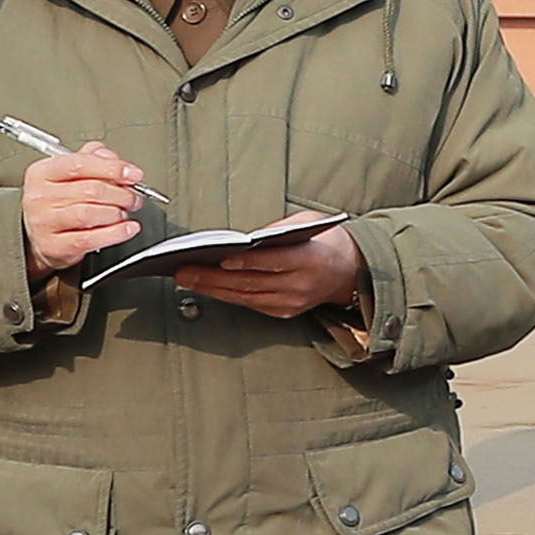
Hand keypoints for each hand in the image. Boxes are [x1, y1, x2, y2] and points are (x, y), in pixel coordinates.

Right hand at [21, 144, 146, 275]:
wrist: (41, 238)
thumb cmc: (59, 203)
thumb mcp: (71, 175)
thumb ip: (93, 158)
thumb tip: (111, 157)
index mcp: (42, 173)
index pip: (80, 164)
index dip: (113, 168)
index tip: (134, 174)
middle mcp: (39, 197)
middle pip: (91, 190)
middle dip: (122, 194)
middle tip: (134, 198)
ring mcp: (44, 223)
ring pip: (90, 214)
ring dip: (118, 213)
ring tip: (125, 212)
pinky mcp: (54, 246)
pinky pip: (91, 239)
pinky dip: (116, 233)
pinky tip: (127, 228)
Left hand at [195, 219, 364, 319]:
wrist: (350, 271)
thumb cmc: (326, 242)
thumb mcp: (308, 222)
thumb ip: (278, 229)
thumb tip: (241, 239)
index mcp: (310, 260)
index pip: (272, 262)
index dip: (244, 262)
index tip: (220, 258)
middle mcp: (301, 286)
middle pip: (249, 283)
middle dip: (212, 277)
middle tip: (184, 270)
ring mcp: (292, 303)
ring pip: (244, 297)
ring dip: (212, 289)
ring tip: (186, 278)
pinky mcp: (284, 312)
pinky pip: (250, 305)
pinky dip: (226, 295)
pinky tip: (208, 287)